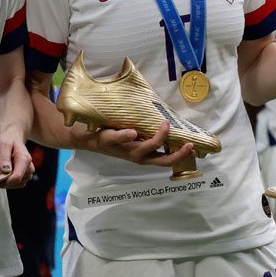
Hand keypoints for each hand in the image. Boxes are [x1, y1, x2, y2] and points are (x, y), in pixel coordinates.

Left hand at [0, 130, 33, 187]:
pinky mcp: (25, 176)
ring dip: (5, 183)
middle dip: (3, 182)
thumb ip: (4, 157)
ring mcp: (28, 173)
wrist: (13, 137)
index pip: (16, 177)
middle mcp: (29, 167)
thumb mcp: (3, 144)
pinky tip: (1, 176)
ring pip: (16, 185)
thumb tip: (5, 170)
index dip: (4, 181)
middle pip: (16, 183)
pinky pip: (16, 184)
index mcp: (25, 159)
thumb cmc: (8, 139)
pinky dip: (8, 182)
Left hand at [74, 121, 195, 167]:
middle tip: (188, 144)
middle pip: (158, 161)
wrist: (81, 135)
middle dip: (175, 155)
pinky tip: (133, 131)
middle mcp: (133, 155)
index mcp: (141, 154)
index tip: (194, 148)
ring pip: (140, 151)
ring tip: (165, 125)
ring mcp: (120, 149)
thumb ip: (145, 129)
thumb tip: (165, 115)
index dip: (179, 156)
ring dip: (155, 139)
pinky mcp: (105, 140)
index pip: (164, 159)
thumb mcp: (131, 133)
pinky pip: (116, 139)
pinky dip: (124, 136)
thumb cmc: (110, 133)